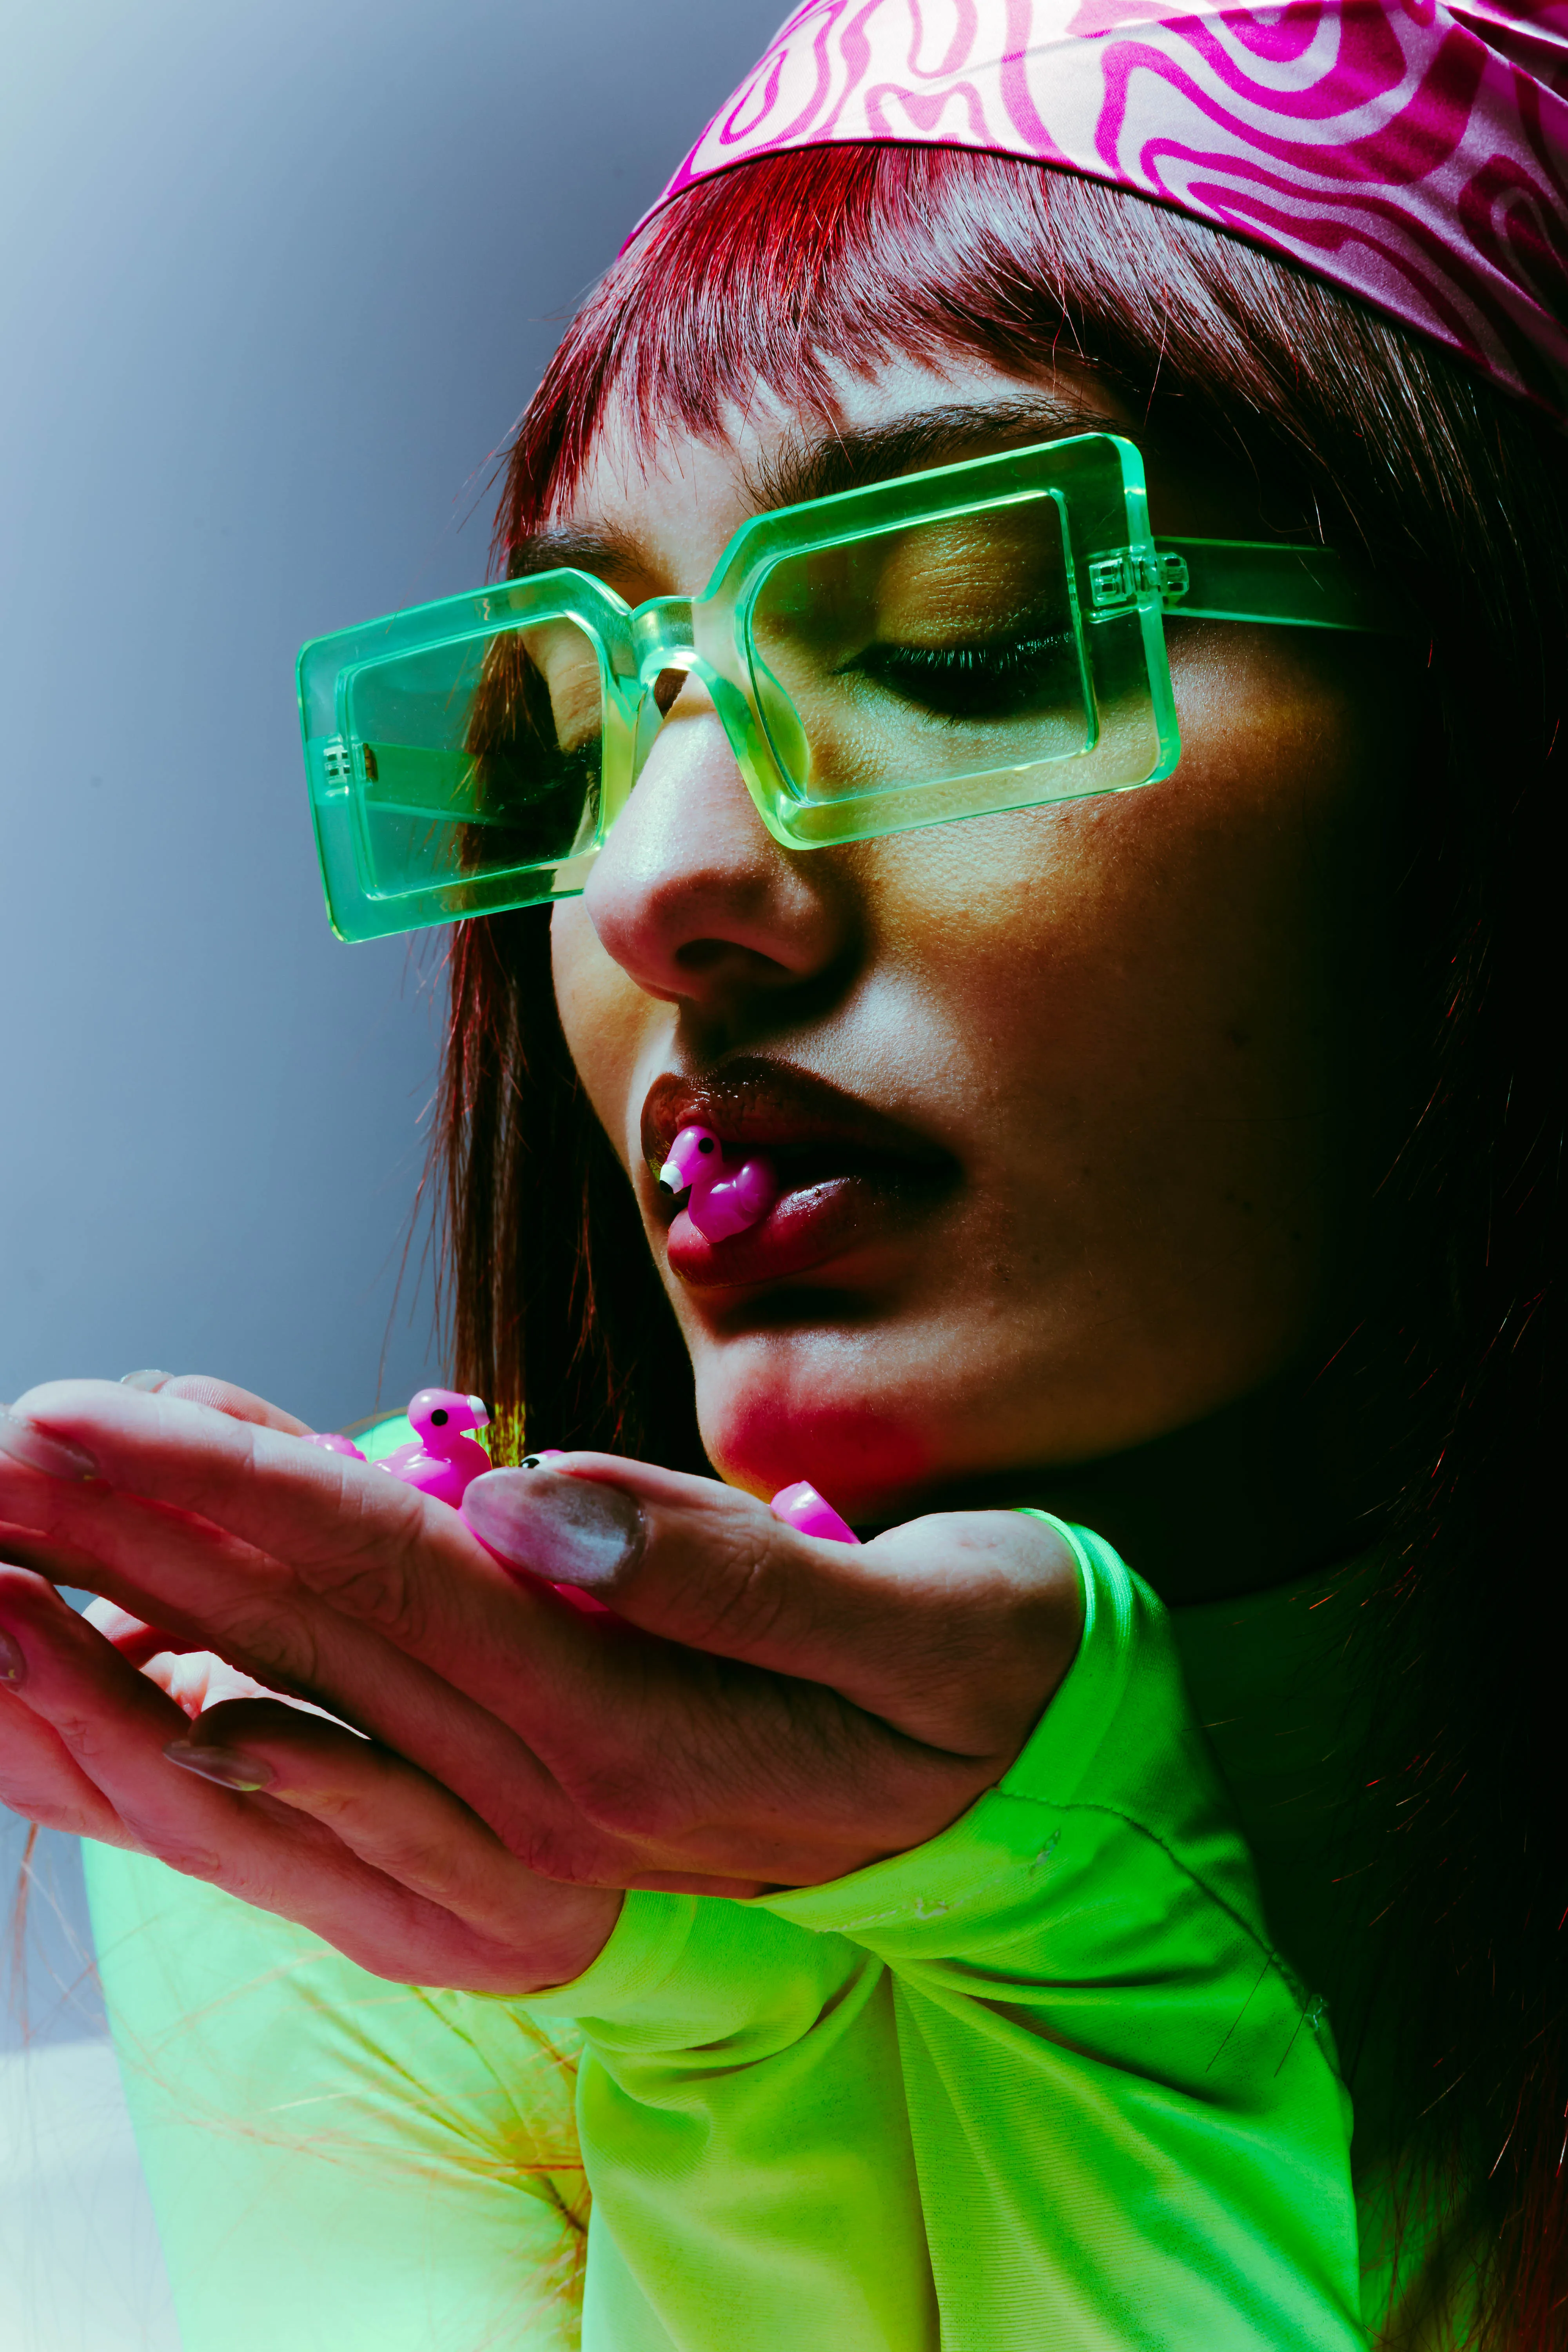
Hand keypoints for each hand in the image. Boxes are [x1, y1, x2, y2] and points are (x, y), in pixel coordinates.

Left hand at [0, 1377, 1081, 1993]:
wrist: (1035, 1805)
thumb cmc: (994, 1679)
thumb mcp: (928, 1620)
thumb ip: (733, 1570)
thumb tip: (535, 1504)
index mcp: (631, 1729)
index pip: (383, 1578)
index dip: (219, 1487)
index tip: (76, 1411)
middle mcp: (545, 1786)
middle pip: (290, 1641)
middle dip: (115, 1541)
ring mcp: (521, 1812)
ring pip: (280, 1702)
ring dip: (122, 1622)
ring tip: (1, 1538)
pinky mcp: (521, 1801)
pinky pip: (329, 1753)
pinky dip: (205, 1700)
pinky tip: (111, 1667)